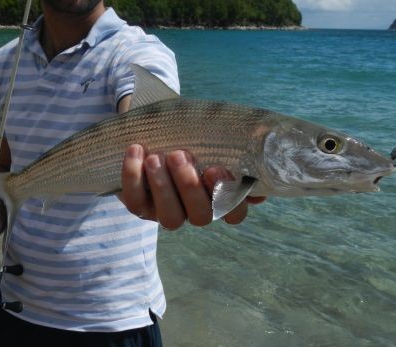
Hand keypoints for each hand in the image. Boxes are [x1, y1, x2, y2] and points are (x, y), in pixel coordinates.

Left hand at [120, 144, 265, 229]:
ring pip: (171, 218)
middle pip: (201, 216)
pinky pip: (135, 202)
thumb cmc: (188, 135)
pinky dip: (133, 176)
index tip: (216, 168)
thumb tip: (262, 159)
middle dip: (191, 186)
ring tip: (156, 157)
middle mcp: (194, 210)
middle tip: (180, 155)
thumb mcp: (211, 137)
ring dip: (163, 187)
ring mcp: (166, 212)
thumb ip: (233, 147)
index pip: (234, 213)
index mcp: (218, 197)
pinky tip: (136, 151)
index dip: (229, 198)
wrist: (150, 130)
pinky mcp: (139, 206)